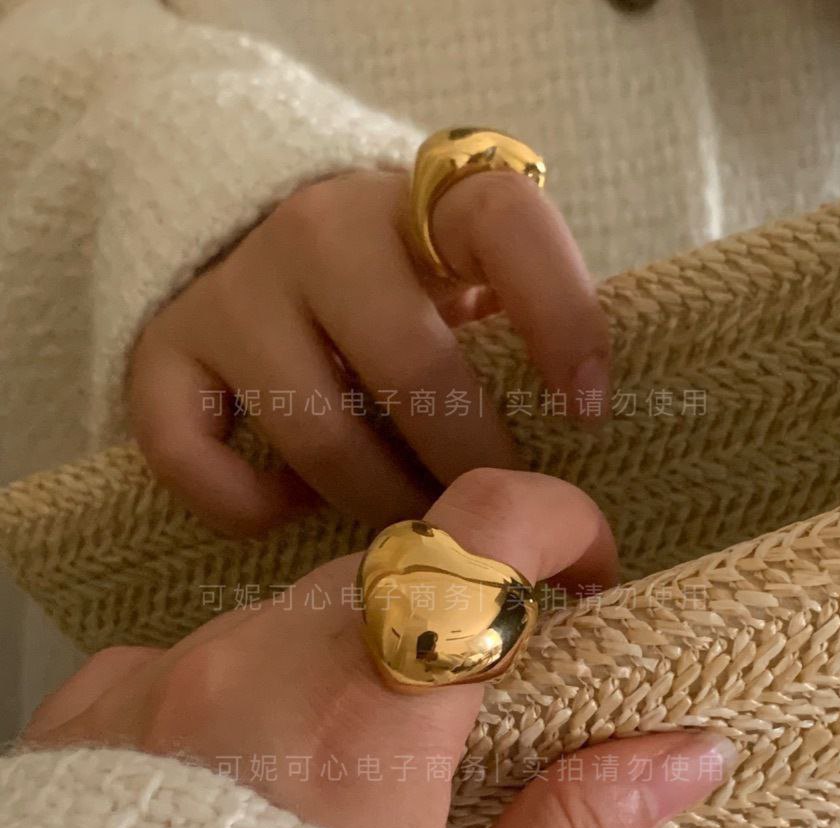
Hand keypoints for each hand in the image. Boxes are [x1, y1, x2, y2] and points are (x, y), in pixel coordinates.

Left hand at [24, 471, 734, 827]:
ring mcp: (154, 684)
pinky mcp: (91, 710)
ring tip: (342, 799)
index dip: (552, 525)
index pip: (476, 539)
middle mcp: (243, 674)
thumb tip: (683, 754)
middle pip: (388, 580)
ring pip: (289, 618)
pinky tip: (240, 805)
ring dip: (341, 669)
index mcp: (359, 727)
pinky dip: (240, 701)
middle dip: (450, 627)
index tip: (582, 570)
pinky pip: (192, 658)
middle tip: (470, 725)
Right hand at [129, 168, 609, 535]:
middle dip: (467, 465)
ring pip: (317, 434)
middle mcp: (322, 230)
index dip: (560, 317)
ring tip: (407, 523)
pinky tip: (287, 508)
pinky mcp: (163, 353)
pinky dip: (246, 506)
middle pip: (413, 368)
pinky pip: (191, 455)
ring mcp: (235, 291)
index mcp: (424, 202)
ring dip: (376, 502)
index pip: (505, 223)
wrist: (264, 253)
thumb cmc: (402, 297)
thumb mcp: (469, 288)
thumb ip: (519, 342)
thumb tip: (579, 491)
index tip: (587, 412)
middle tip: (488, 512)